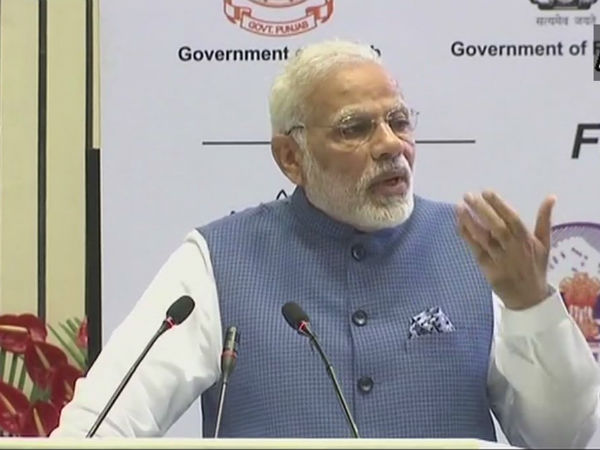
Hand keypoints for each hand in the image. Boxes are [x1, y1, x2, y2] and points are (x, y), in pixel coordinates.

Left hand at [456, 191, 555, 309]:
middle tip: (468, 195)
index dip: (499, 205)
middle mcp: (513, 248)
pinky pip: (474, 249)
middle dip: (482, 210)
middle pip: (496, 226)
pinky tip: (459, 224)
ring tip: (459, 207)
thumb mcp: (544, 243)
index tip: (486, 192)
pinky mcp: (487, 268)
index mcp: (526, 240)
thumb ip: (544, 220)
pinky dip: (466, 236)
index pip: (512, 218)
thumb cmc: (535, 266)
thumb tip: (551, 197)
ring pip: (483, 238)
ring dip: (470, 222)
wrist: (528, 298)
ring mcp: (499, 258)